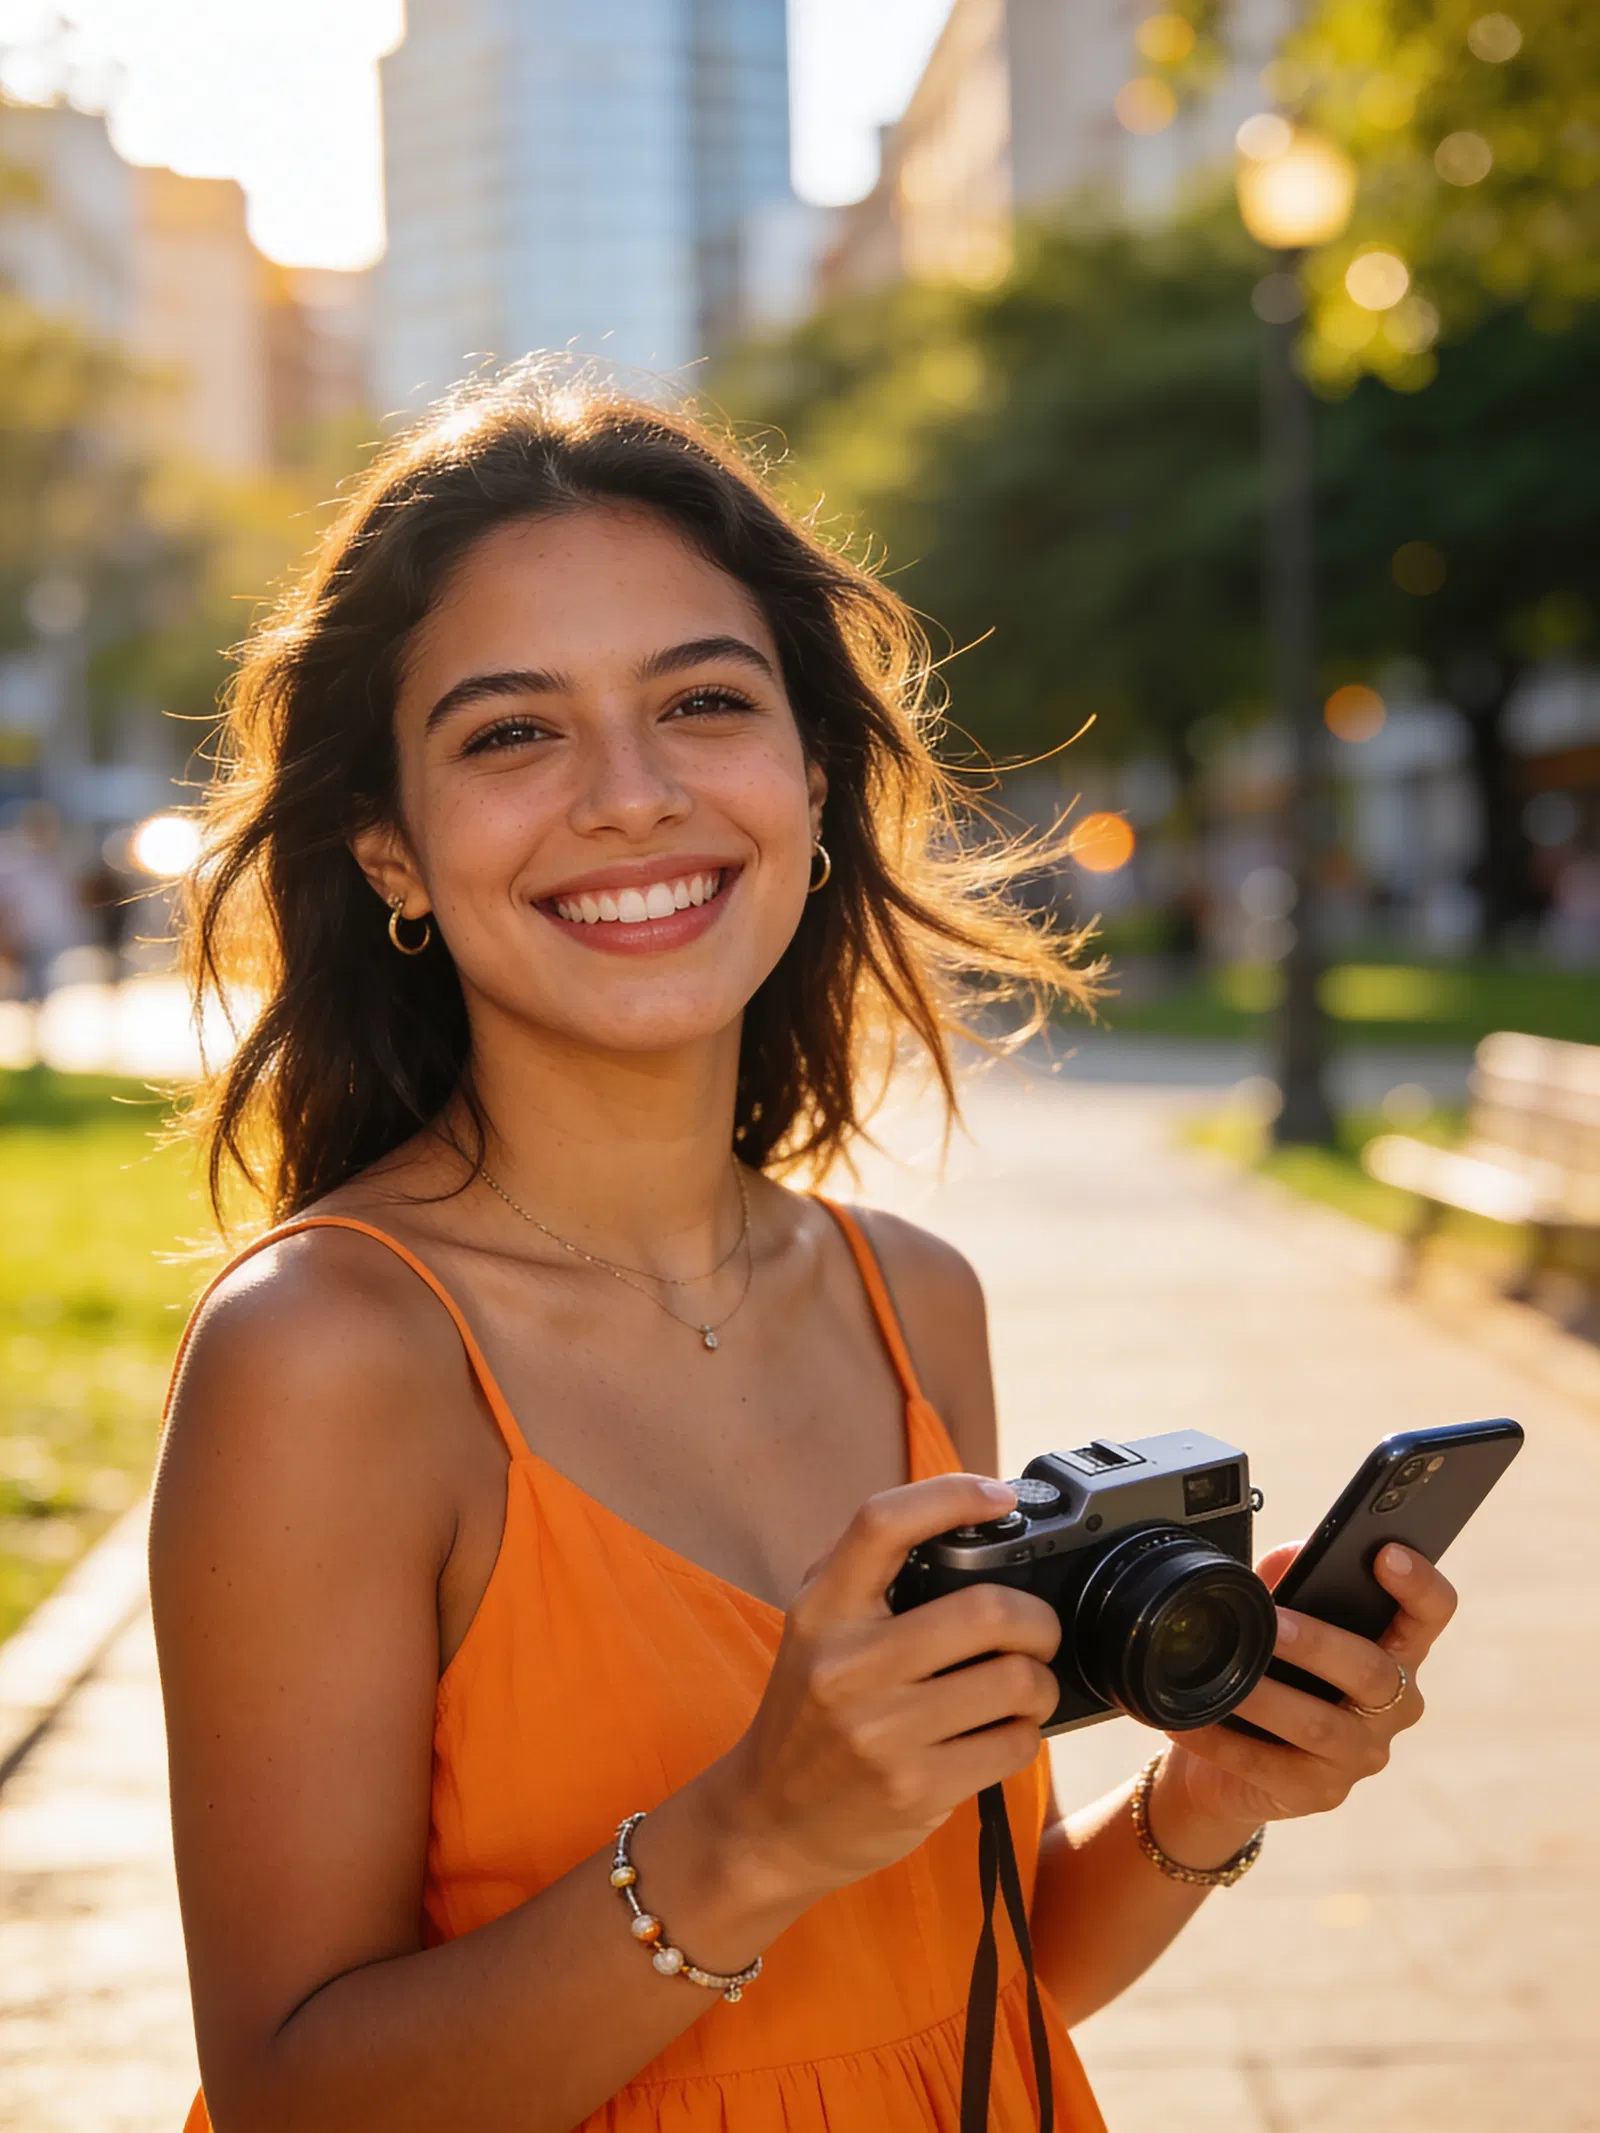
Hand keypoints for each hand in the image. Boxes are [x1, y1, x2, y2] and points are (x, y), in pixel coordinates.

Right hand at [706, 1475, 1061, 1904]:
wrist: (767, 1821)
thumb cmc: (808, 1713)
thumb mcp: (815, 1631)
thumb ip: (869, 1579)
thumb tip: (968, 1525)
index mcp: (821, 1611)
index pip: (881, 1524)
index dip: (950, 1495)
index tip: (998, 1496)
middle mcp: (846, 1665)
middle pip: (985, 1609)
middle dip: (1037, 1619)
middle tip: (1038, 1631)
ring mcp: (880, 1732)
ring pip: (1014, 1681)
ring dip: (1039, 1682)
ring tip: (1024, 1688)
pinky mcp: (914, 1789)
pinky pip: (1013, 1745)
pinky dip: (1025, 1735)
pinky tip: (1002, 1733)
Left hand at [1156, 1538, 1458, 1846]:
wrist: (1231, 1762)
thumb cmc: (1273, 1673)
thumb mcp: (1284, 1617)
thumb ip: (1292, 1579)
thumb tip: (1295, 1552)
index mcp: (1394, 1651)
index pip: (1430, 1614)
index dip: (1419, 1584)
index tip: (1387, 1553)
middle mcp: (1392, 1707)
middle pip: (1372, 1671)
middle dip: (1320, 1644)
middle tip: (1275, 1626)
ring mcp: (1360, 1755)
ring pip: (1320, 1724)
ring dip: (1267, 1696)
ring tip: (1224, 1674)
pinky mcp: (1320, 1794)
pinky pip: (1271, 1766)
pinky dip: (1224, 1741)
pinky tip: (1191, 1721)